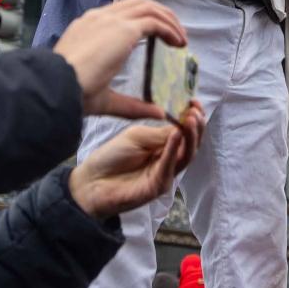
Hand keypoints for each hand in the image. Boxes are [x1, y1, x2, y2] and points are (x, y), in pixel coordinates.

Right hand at [53, 0, 187, 120]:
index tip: (157, 36)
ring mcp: (110, 20)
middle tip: (174, 34)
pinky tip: (178, 43)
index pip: (119, 13)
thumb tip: (157, 112)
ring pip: (148, 7)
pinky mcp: (123, 29)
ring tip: (181, 38)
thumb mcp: (105, 99)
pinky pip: (154, 21)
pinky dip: (170, 29)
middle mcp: (98, 18)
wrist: (57, 86)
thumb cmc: (72, 95)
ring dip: (169, 20)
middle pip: (137, 3)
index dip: (141, 20)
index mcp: (87, 28)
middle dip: (159, 14)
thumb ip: (132, 104)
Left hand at [68, 106, 203, 218]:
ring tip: (191, 120)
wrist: (92, 181)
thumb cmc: (112, 156)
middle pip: (190, 144)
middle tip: (197, 111)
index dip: (193, 117)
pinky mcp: (158, 186)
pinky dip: (173, 150)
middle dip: (197, 127)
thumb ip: (159, 133)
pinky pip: (169, 166)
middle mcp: (168, 159)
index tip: (195, 101)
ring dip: (190, 137)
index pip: (184, 131)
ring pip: (186, 156)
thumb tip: (183, 124)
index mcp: (163, 145)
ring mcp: (165, 173)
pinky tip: (176, 135)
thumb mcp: (137, 136)